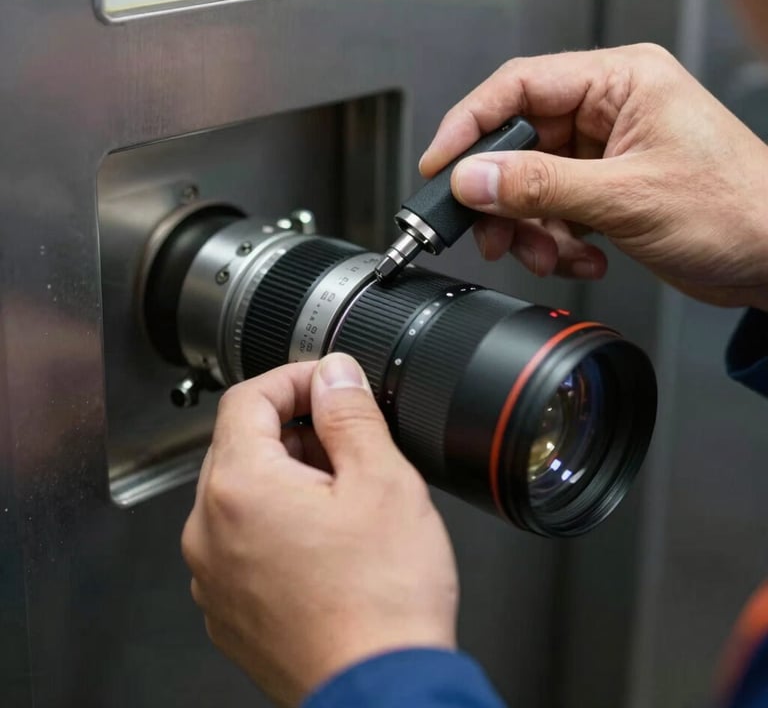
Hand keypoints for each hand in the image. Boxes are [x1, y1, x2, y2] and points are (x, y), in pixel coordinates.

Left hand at [181, 353, 457, 706]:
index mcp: (239, 488)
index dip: (294, 378)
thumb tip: (334, 374)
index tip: (327, 383)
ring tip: (345, 499)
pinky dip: (278, 523)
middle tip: (349, 444)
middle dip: (296, 430)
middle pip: (242, 445)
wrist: (380, 691)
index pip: (248, 398)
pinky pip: (243, 540)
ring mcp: (214, 574)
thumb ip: (350, 413)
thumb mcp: (381, 481)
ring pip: (244, 494)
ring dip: (289, 477)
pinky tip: (327, 542)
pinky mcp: (230, 606)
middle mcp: (209, 531)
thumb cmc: (382, 601)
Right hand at [420, 43, 767, 309]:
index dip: (471, 125)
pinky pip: (552, 212)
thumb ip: (541, 185)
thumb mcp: (625, 196)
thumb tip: (475, 178)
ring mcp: (604, 153)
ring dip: (530, 229)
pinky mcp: (604, 190)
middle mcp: (607, 111)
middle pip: (517, 144)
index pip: (518, 87)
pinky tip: (583, 258)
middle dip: (504, 198)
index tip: (441, 165)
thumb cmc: (735, 209)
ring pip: (530, 186)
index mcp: (619, 82)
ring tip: (551, 255)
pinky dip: (556, 242)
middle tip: (492, 232)